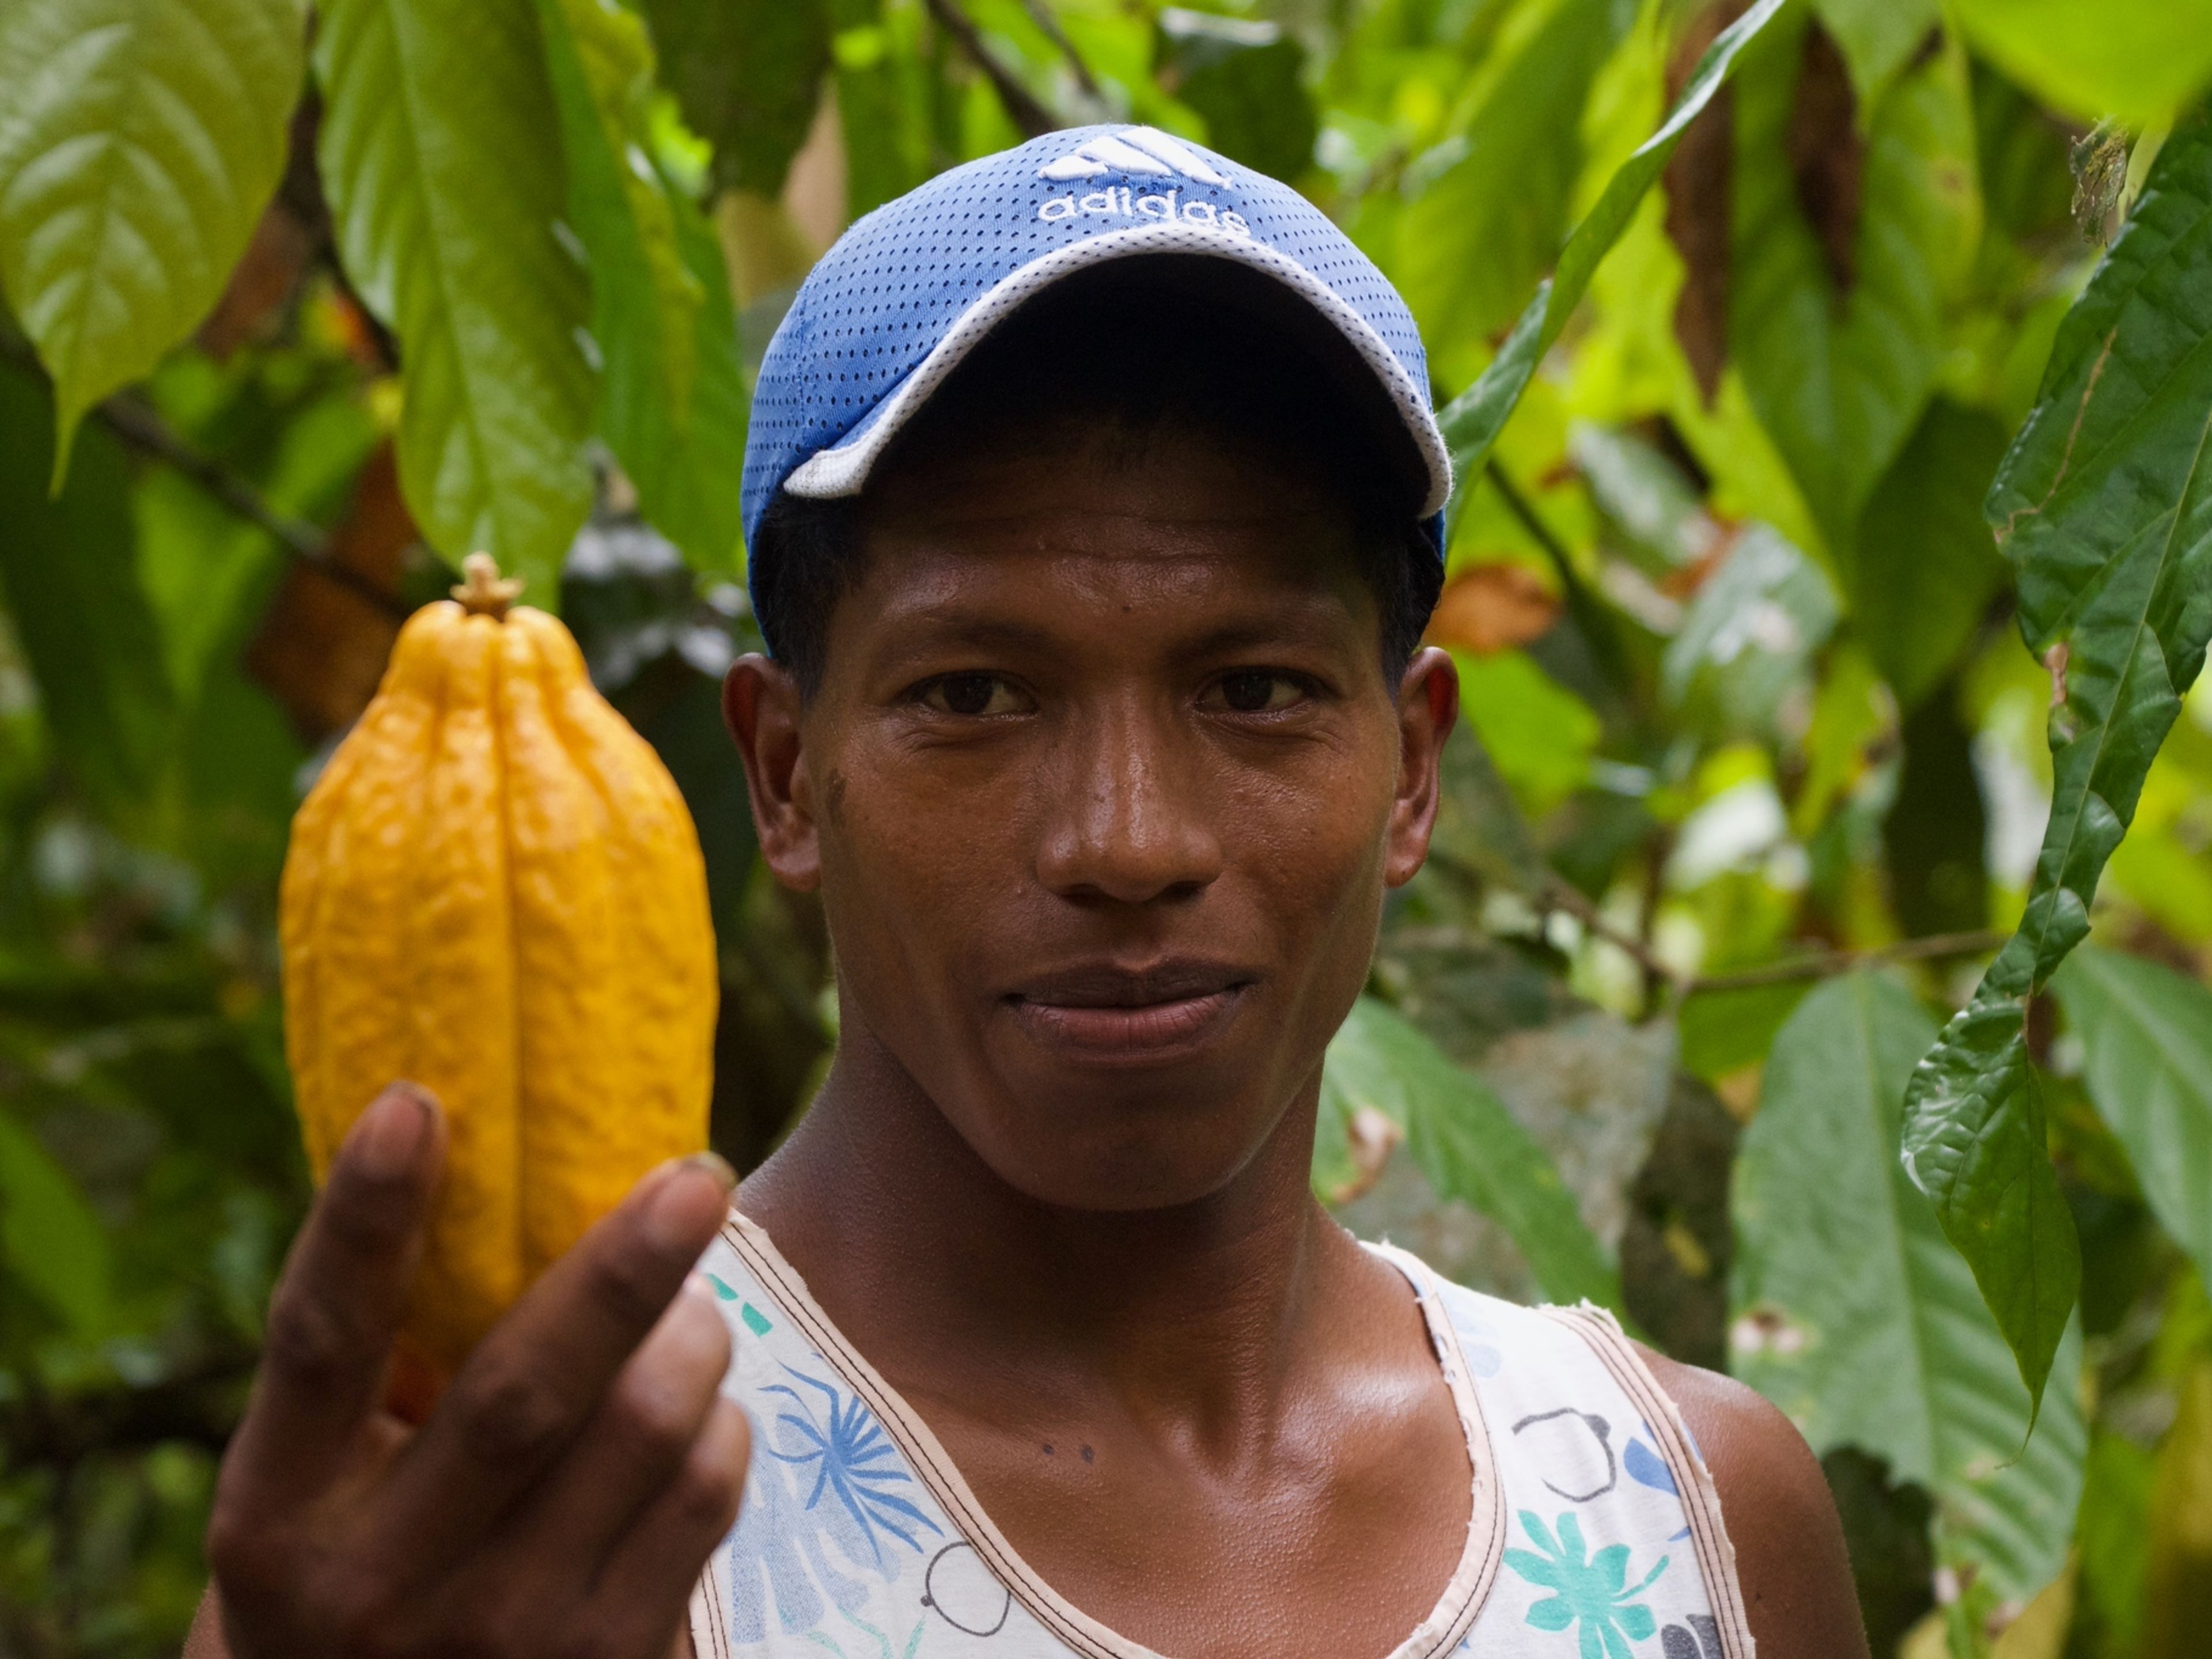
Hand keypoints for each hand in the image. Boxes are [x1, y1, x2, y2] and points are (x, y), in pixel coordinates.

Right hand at [201, 1083, 747, 1658]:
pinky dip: (720, 1425)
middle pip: (527, 1390)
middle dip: (622, 1269)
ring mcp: (504, 1635)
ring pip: (646, 1432)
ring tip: (690, 1312)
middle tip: (696, 1176)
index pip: (320, 1342)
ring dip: (692, 1340)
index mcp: (278, 1514)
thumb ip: (376, 1379)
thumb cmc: (357, 1582)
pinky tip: (699, 1416)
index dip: (363, 1218)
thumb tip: (477, 1176)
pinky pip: (703, 1495)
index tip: (416, 1100)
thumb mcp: (320, 1498)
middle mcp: (381, 1582)